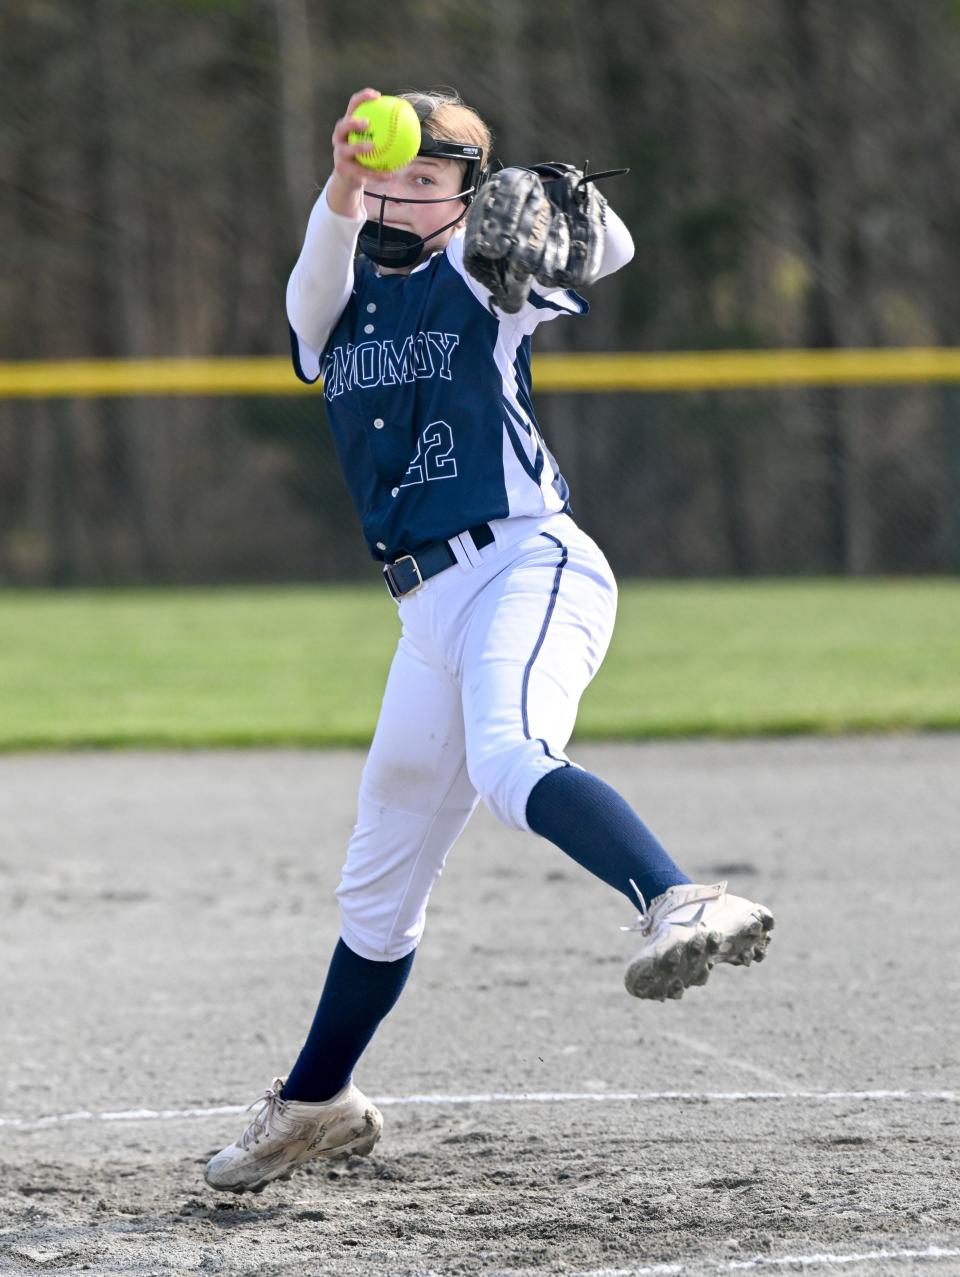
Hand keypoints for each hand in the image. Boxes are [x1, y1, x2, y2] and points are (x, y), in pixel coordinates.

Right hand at [327, 88, 380, 217]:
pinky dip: (376, 173)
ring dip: (359, 146)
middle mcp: (339, 137)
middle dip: (353, 122)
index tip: (377, 96)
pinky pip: (362, 171)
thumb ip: (385, 130)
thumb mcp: (371, 140)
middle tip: (367, 122)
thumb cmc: (364, 154)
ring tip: (372, 146)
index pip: (353, 106)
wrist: (349, 176)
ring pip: (348, 149)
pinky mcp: (343, 169)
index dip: (363, 98)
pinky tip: (390, 174)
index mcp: (348, 125)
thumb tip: (410, 121)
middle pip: (342, 126)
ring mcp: (339, 153)